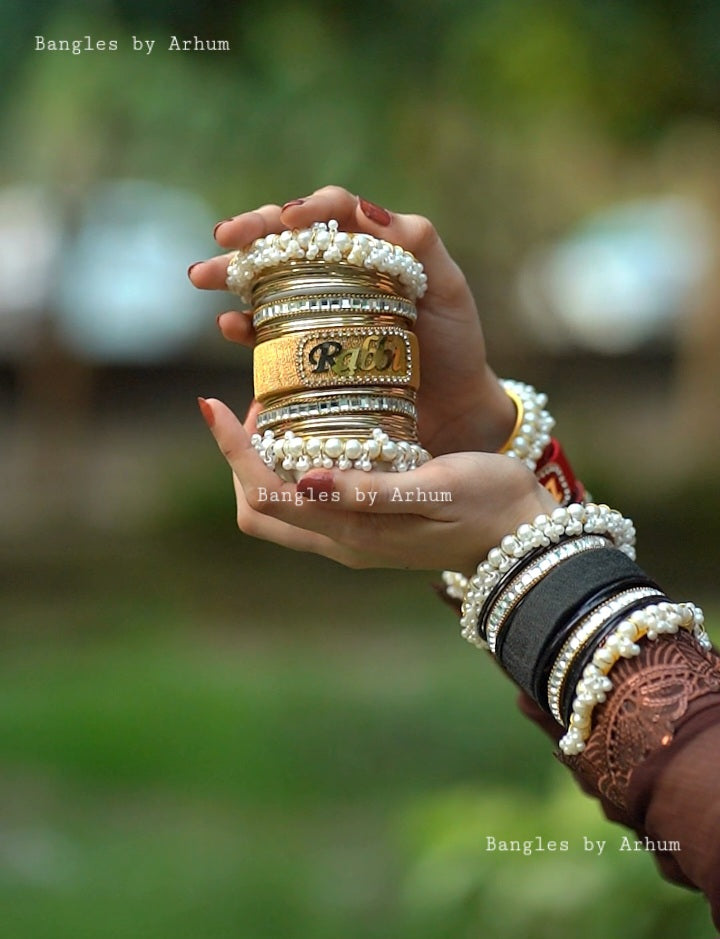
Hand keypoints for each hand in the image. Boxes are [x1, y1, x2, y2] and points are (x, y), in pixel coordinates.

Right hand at [189, 185, 515, 456]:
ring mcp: (318, 311)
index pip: (333, 211)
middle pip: (286, 240)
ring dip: (231, 274)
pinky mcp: (306, 351)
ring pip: (265, 280)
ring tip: (204, 277)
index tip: (289, 220)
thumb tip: (371, 213)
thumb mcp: (449, 288)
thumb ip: (421, 244)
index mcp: (372, 248)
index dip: (307, 208)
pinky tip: (231, 325)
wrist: (455, 409)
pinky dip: (244, 326)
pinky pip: (267, 332)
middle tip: (223, 239)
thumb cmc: (456, 343)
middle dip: (250, 234)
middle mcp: (339, 273)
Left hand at [198, 397, 556, 575]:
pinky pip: (308, 499)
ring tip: (285, 409)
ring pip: (279, 505)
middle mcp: (342, 541)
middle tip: (260, 403)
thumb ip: (371, 491)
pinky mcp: (366, 524)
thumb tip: (304, 481)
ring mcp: (352, 537)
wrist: (524, 536)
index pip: (266, 497)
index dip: (232, 451)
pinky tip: (316, 429)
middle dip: (242, 457)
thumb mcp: (435, 488)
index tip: (211, 403)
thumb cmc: (488, 505)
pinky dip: (292, 466)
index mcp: (352, 534)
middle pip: (259, 507)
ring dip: (265, 461)